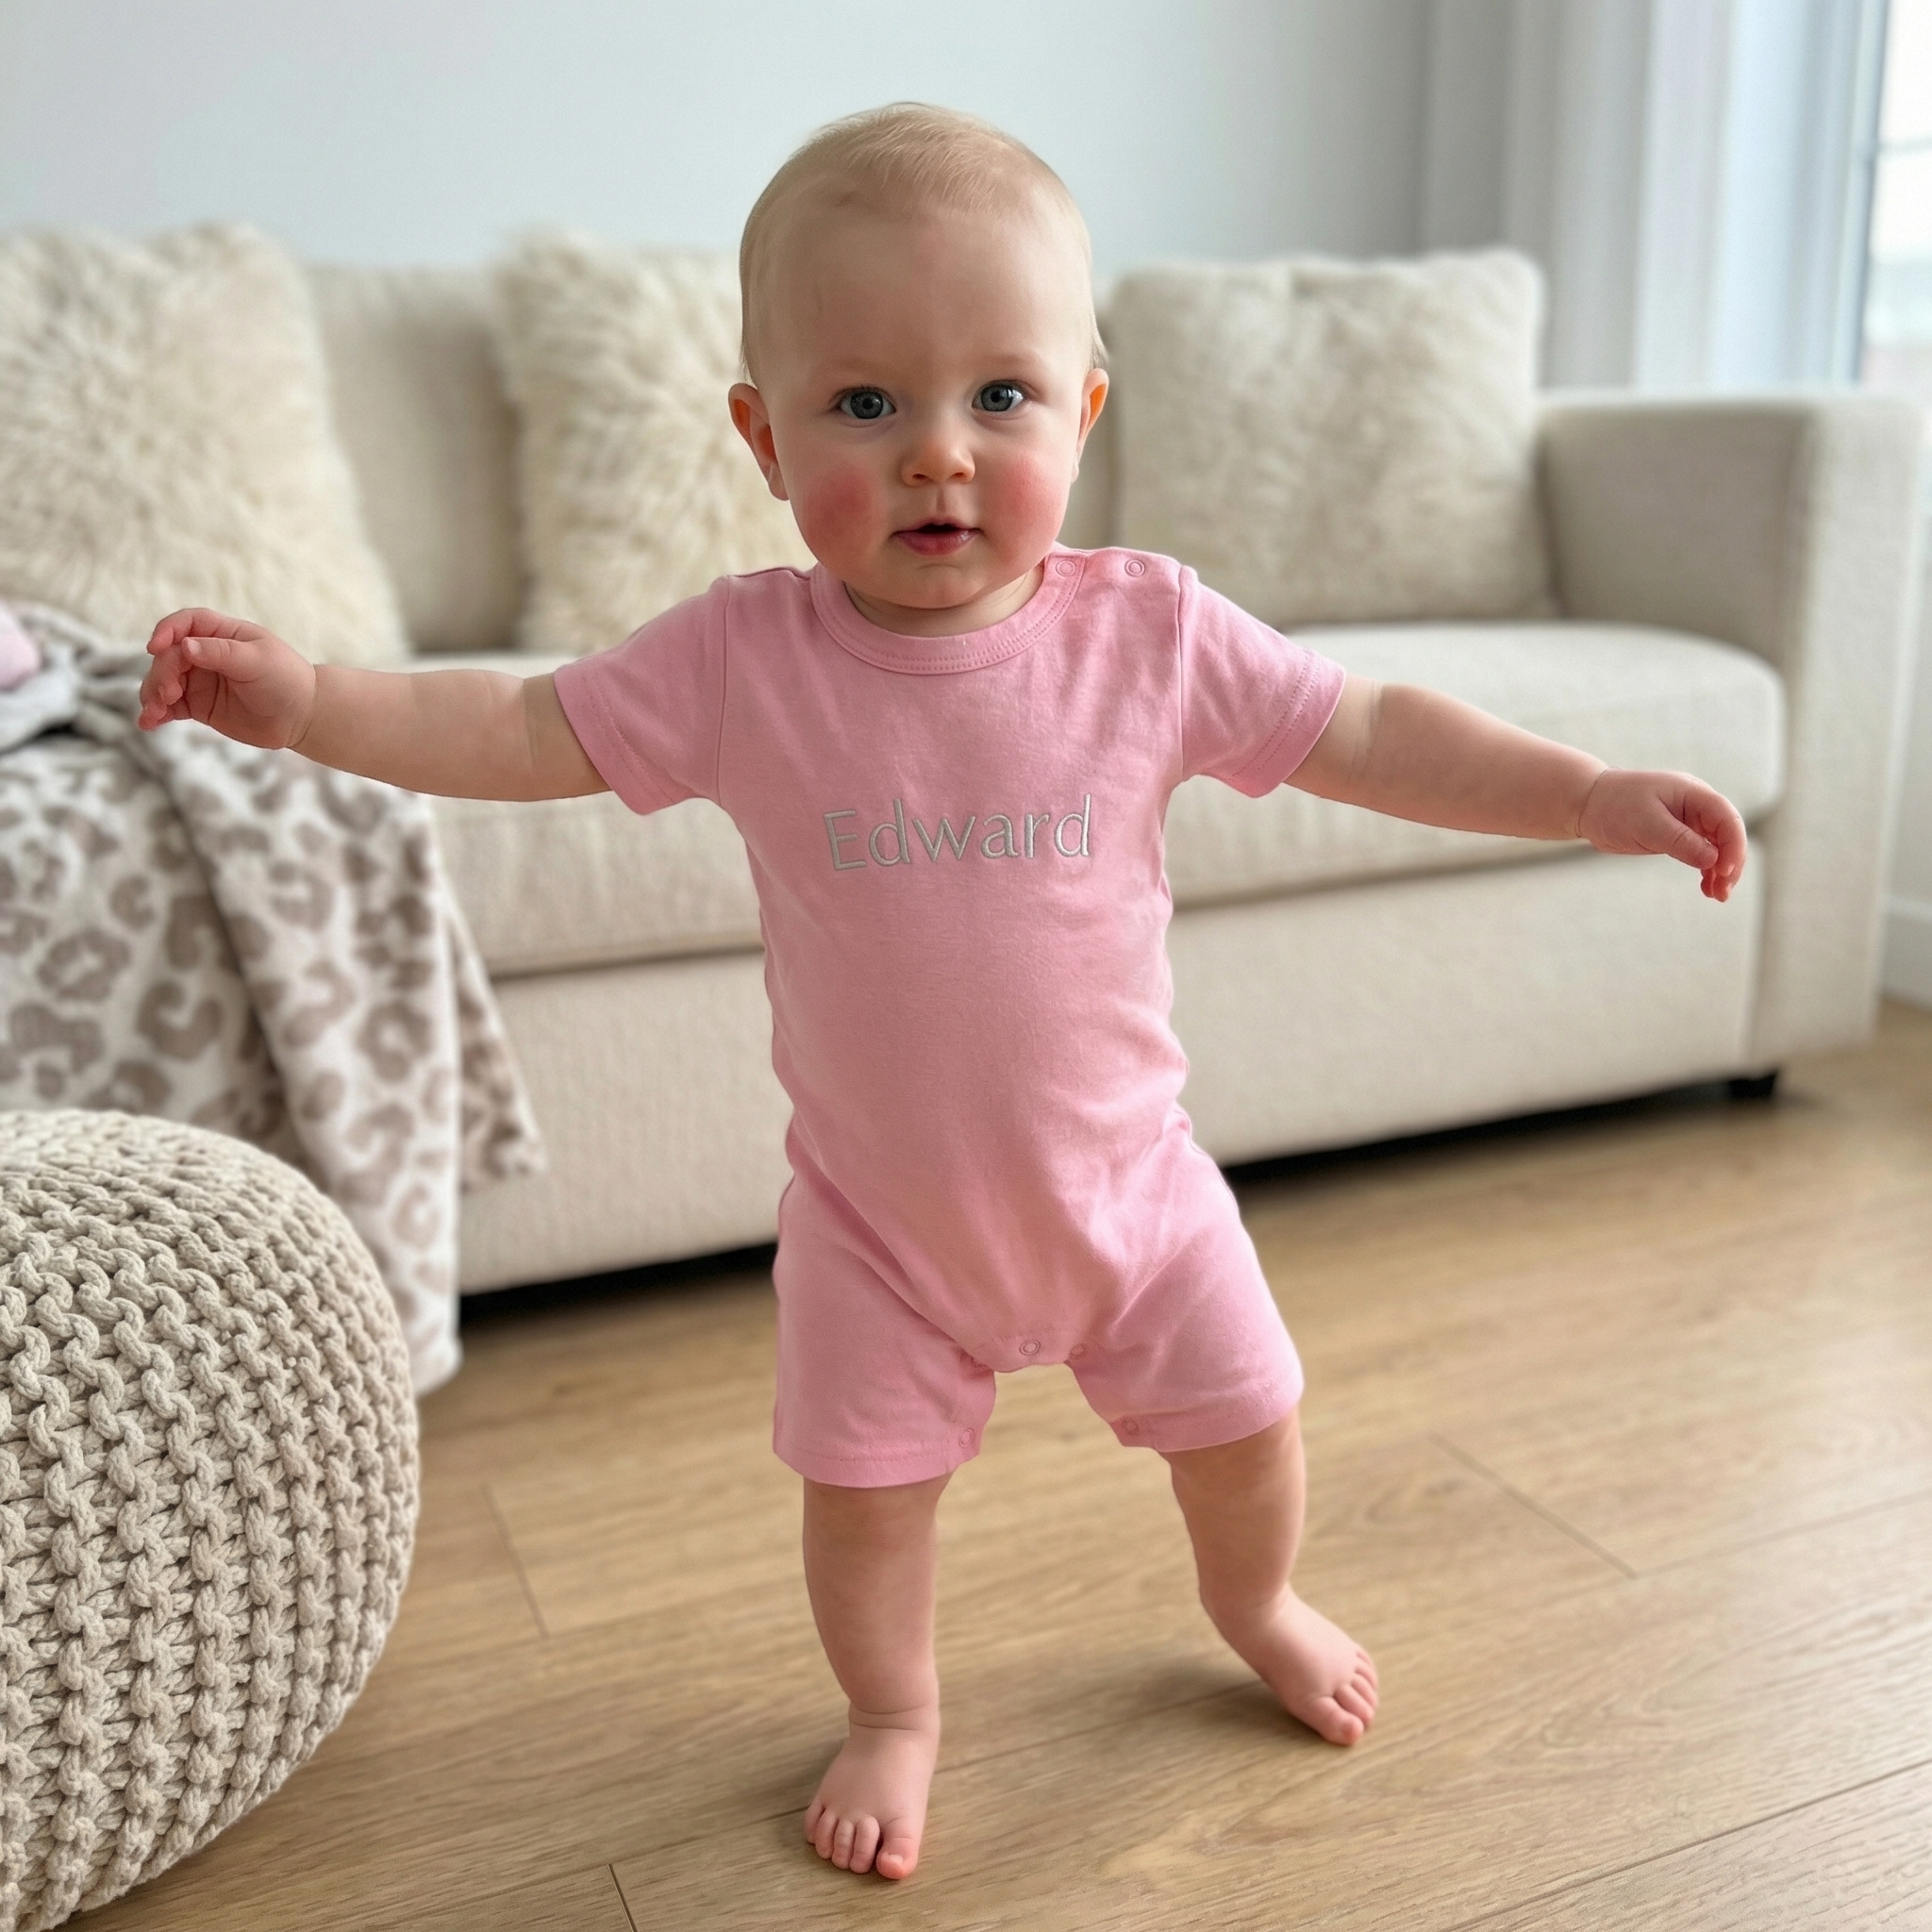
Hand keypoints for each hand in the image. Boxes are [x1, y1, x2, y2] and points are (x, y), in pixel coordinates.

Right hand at [137, 608, 317, 749]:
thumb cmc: (286, 680)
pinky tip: (148, 723)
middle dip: (162, 673)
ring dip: (153, 694)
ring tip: (155, 712)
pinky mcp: (198, 705)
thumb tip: (185, 647)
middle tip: (167, 694)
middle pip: (169, 655)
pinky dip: (156, 713)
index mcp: (222, 633)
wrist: (302, 717)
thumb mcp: (258, 661)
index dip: (166, 631)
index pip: (186, 623)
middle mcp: (206, 654)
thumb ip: (221, 653)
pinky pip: (169, 706)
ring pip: (163, 681)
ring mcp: (200, 680)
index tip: (155, 648)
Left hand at [1576, 769, 1746, 901]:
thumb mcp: (1647, 824)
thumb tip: (1712, 859)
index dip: (1732, 845)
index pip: (1726, 818)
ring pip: (1716, 847)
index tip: (1724, 871)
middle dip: (1730, 863)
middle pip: (1727, 835)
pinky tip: (1707, 888)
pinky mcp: (1678, 835)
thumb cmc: (1615, 806)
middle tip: (1723, 892)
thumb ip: (1680, 841)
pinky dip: (1706, 870)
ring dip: (1720, 871)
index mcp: (1693, 793)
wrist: (1590, 803)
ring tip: (1717, 896)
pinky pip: (1701, 853)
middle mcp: (1696, 806)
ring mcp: (1689, 821)